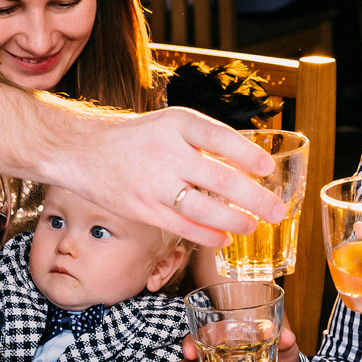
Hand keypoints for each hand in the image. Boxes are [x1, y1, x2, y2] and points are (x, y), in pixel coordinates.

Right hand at [45, 106, 282, 248]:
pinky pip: (182, 227)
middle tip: (278, 210)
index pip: (219, 136)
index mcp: (176, 123)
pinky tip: (224, 238)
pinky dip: (208, 235)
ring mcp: (153, 183)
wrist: (83, 151)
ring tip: (254, 225)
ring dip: (235, 221)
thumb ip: (204, 141)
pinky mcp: (142, 209)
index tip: (268, 167)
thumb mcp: (170, 124)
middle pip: (219, 178)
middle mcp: (165, 152)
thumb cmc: (136, 138)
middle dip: (255, 198)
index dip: (248, 153)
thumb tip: (250, 166)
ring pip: (203, 208)